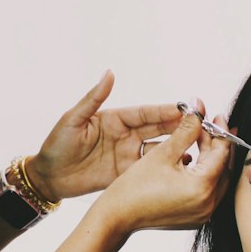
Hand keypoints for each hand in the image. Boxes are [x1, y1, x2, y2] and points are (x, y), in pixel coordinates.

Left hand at [26, 71, 184, 201]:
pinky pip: (150, 170)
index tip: (186, 107)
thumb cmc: (56, 145)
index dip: (166, 110)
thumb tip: (109, 73)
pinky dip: (167, 168)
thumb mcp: (72, 120)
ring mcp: (128, 155)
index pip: (146, 113)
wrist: (48, 178)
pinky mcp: (126, 174)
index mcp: (115, 119)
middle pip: (158, 129)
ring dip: (178, 147)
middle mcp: (126, 135)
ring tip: (199, 146)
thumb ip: (93, 98)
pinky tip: (183, 167)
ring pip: (159, 150)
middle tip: (202, 124)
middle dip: (180, 126)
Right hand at [92, 105, 232, 235]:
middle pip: (224, 167)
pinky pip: (208, 193)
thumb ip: (186, 130)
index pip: (222, 152)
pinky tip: (192, 163)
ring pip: (218, 180)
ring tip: (200, 142)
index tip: (215, 117)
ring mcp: (203, 214)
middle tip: (208, 127)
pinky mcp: (195, 218)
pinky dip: (204, 176)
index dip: (220, 131)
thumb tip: (198, 110)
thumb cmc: (135, 188)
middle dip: (217, 145)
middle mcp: (208, 204)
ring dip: (212, 160)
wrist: (118, 216)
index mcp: (202, 187)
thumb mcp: (163, 153)